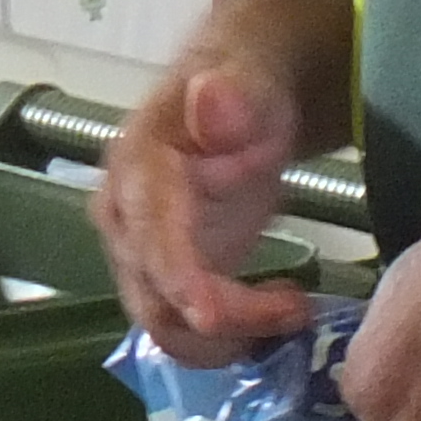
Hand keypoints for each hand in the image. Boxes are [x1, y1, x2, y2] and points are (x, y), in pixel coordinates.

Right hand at [95, 48, 319, 363]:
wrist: (236, 96)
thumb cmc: (242, 90)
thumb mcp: (248, 83)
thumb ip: (230, 97)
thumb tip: (209, 99)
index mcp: (137, 167)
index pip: (148, 234)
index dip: (177, 278)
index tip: (213, 318)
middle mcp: (124, 219)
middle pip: (155, 296)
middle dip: (227, 317)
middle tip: (296, 307)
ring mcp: (140, 255)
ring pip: (169, 326)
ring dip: (232, 334)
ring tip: (293, 306)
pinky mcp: (163, 279)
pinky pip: (185, 331)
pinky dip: (231, 337)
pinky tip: (275, 308)